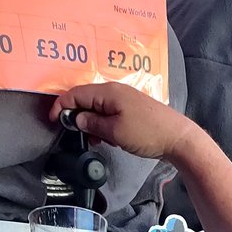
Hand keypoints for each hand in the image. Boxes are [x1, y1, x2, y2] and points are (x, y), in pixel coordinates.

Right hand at [50, 82, 193, 159]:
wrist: (178, 138)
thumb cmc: (147, 134)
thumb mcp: (115, 132)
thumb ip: (93, 124)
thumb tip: (77, 119)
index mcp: (108, 92)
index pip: (75, 94)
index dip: (61, 106)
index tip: (54, 120)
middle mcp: (115, 91)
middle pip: (86, 99)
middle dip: (78, 117)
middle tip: (80, 136)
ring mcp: (125, 99)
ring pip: (98, 108)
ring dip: (92, 123)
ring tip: (98, 140)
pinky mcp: (132, 109)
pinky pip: (110, 113)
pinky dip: (104, 125)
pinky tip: (110, 138)